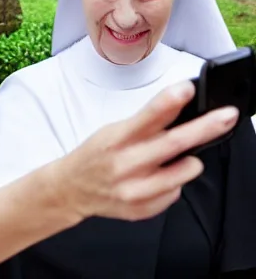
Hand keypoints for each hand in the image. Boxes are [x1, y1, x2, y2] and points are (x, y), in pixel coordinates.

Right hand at [51, 80, 237, 223]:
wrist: (72, 188)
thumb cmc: (96, 155)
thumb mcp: (113, 131)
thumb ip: (144, 125)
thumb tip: (180, 110)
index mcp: (116, 139)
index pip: (147, 116)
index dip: (169, 101)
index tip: (188, 89)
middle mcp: (125, 165)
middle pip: (173, 144)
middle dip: (205, 127)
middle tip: (226, 116)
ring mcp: (134, 190)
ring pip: (183, 173)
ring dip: (191, 161)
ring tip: (180, 158)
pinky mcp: (141, 209)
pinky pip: (174, 193)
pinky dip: (172, 183)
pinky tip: (156, 179)